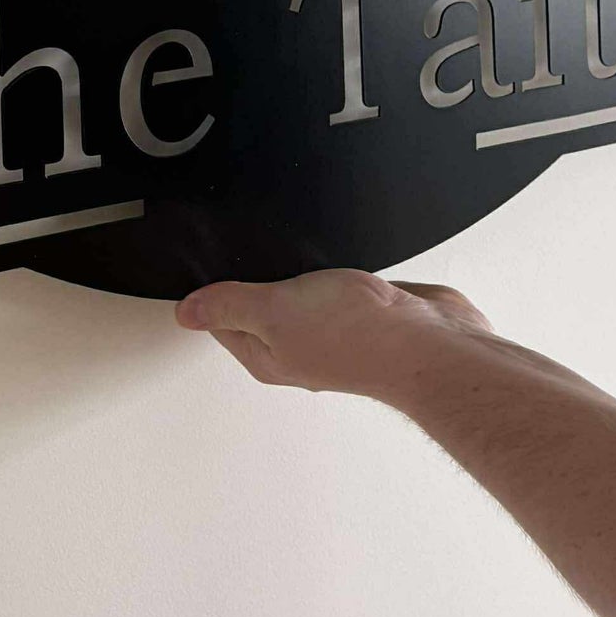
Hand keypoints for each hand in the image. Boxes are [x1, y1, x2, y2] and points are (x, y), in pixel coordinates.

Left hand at [174, 268, 493, 404]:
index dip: (206, 293)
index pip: (221, 323)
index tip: (195, 274)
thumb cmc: (358, 337)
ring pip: (302, 300)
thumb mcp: (274, 310)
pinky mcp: (369, 311)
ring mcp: (336, 331)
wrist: (429, 344)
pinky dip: (331, 273)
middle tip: (225, 267)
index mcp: (268, 355)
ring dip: (293, 280)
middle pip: (261, 316)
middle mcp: (301, 348)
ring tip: (274, 262)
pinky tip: (330, 262)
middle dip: (246, 287)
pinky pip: (338, 287)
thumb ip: (229, 304)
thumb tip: (186, 311)